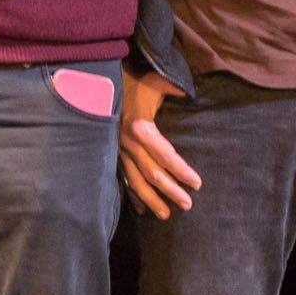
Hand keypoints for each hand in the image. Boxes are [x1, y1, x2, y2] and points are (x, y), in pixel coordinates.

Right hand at [118, 74, 200, 219]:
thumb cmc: (132, 80)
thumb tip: (188, 94)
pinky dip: (133, 193)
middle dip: (170, 191)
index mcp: (140, 128)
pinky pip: (123, 177)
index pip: (165, 155)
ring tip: (166, 215)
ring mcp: (118, 150)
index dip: (181, 171)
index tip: (197, 184)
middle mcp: (128, 143)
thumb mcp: (155, 81)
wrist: (98, 79)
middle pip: (152, 173)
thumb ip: (173, 88)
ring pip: (135, 180)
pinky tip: (141, 208)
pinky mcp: (112, 152)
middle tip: (187, 205)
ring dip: (151, 200)